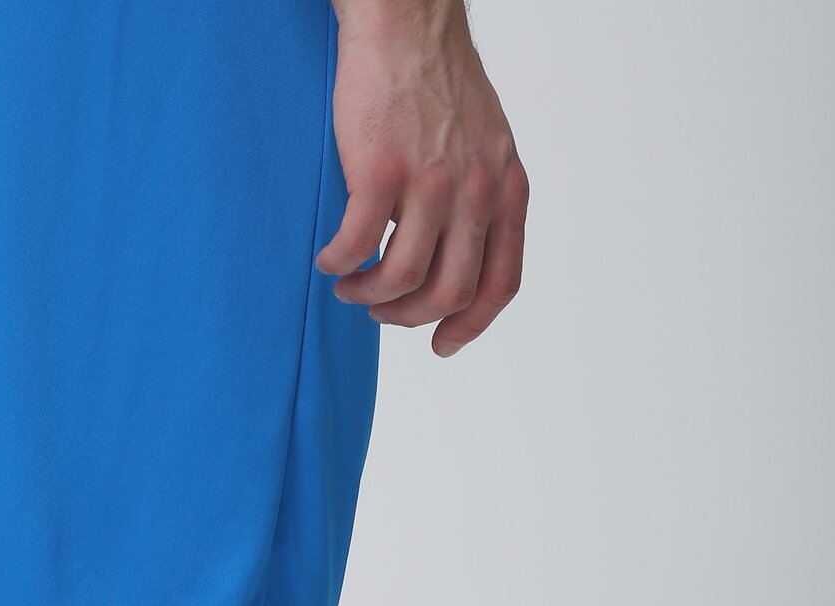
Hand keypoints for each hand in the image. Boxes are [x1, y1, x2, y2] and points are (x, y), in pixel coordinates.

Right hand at [316, 0, 527, 355]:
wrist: (407, 20)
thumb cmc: (435, 81)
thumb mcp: (482, 145)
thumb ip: (477, 201)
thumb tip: (450, 257)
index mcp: (504, 189)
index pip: (501, 282)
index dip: (471, 325)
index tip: (441, 344)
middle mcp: (475, 191)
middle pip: (448, 292)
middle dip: (408, 316)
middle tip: (380, 310)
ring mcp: (430, 182)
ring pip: (402, 280)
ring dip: (369, 296)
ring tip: (350, 286)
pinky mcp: (381, 170)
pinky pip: (358, 246)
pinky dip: (339, 264)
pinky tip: (329, 259)